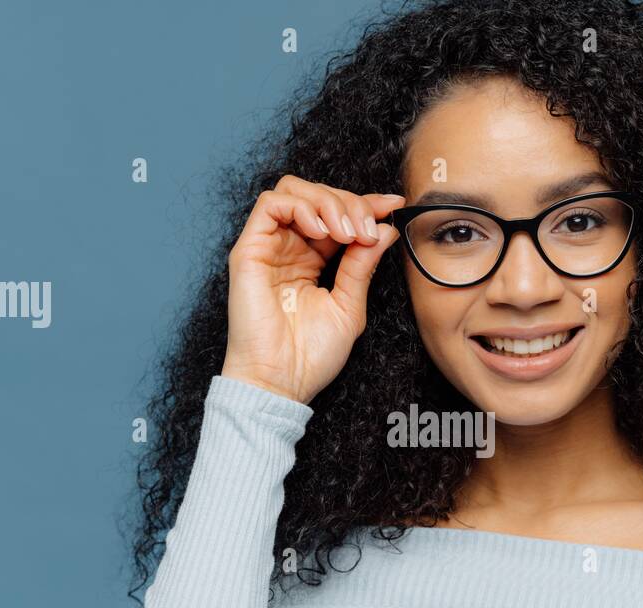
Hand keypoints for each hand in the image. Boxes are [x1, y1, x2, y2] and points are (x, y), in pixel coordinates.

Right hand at [221, 174, 404, 404]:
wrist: (282, 381)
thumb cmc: (311, 355)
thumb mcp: (349, 304)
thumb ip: (363, 265)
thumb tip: (386, 229)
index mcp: (312, 259)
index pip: (337, 214)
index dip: (366, 204)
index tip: (394, 205)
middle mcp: (288, 248)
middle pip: (317, 194)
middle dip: (350, 203)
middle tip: (367, 230)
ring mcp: (268, 247)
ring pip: (293, 190)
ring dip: (328, 202)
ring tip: (347, 233)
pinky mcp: (249, 250)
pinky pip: (270, 204)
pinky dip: (301, 207)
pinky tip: (322, 233)